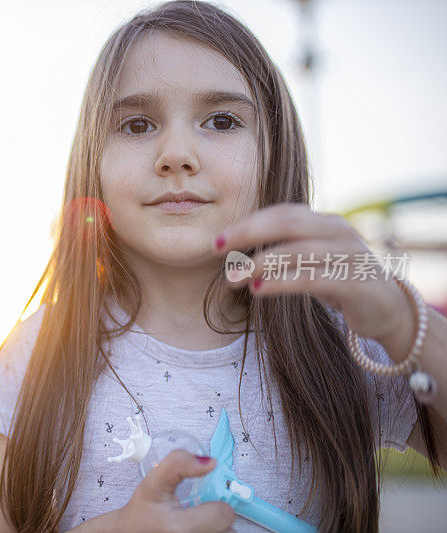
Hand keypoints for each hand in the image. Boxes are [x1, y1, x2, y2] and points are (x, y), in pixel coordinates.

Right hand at [116, 449, 234, 531]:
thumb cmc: (143, 511)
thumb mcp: (153, 482)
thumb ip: (178, 464)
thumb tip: (209, 462)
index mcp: (181, 529)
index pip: (224, 514)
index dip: (215, 503)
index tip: (202, 502)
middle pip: (229, 528)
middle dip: (217, 517)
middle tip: (199, 514)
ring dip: (218, 528)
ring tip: (199, 524)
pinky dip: (214, 532)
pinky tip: (200, 529)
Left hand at [214, 203, 411, 349]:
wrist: (387, 308)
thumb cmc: (338, 281)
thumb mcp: (308, 261)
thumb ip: (282, 249)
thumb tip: (234, 251)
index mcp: (324, 221)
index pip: (281, 213)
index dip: (247, 223)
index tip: (216, 240)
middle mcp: (338, 231)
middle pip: (287, 223)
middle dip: (247, 234)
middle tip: (217, 249)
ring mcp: (349, 255)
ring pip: (297, 250)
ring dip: (259, 263)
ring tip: (232, 278)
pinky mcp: (356, 282)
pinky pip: (312, 278)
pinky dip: (281, 283)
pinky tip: (258, 290)